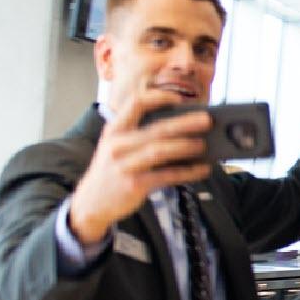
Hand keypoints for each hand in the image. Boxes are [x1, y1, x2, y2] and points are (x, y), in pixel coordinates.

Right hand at [69, 89, 211, 243]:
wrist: (92, 203)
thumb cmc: (113, 170)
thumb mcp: (117, 146)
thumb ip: (139, 134)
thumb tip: (182, 127)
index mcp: (114, 129)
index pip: (136, 103)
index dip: (159, 97)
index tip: (179, 98)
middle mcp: (117, 144)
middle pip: (156, 129)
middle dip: (185, 123)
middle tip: (207, 119)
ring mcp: (125, 165)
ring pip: (161, 151)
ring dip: (186, 146)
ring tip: (204, 144)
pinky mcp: (135, 184)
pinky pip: (167, 175)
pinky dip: (188, 172)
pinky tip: (203, 169)